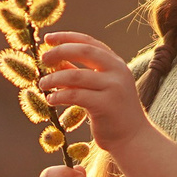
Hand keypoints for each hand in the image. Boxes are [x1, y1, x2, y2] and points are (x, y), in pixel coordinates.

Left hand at [36, 32, 146, 150]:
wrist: (133, 138)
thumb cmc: (112, 114)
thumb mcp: (98, 89)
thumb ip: (81, 75)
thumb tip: (56, 62)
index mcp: (116, 63)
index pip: (89, 42)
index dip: (67, 38)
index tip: (48, 39)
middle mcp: (117, 71)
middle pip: (84, 51)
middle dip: (59, 52)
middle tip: (42, 60)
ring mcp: (113, 87)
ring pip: (76, 74)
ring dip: (54, 78)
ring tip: (42, 84)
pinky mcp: (106, 105)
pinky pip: (75, 95)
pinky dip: (59, 95)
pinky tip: (51, 100)